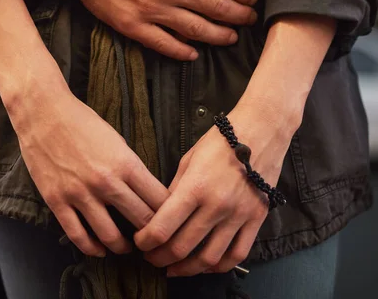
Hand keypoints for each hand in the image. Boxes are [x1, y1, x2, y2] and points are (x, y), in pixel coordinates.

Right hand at [6, 0, 258, 60]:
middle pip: (217, 8)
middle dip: (238, 16)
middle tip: (250, 20)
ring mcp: (153, 9)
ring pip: (196, 30)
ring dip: (218, 36)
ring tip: (231, 38)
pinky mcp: (133, 25)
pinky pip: (164, 44)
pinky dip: (182, 51)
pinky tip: (193, 53)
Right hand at [6, 58, 169, 257]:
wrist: (44, 112)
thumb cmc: (81, 121)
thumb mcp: (116, 139)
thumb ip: (130, 165)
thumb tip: (143, 190)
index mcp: (126, 163)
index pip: (158, 200)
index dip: (168, 214)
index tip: (170, 221)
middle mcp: (106, 182)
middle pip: (141, 220)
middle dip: (152, 234)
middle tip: (154, 240)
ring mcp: (81, 194)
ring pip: (111, 236)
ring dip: (123, 247)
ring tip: (128, 248)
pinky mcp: (58, 201)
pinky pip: (78, 236)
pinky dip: (92, 248)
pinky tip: (99, 249)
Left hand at [133, 102, 289, 276]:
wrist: (260, 131)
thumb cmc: (221, 141)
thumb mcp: (189, 159)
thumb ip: (176, 189)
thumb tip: (162, 214)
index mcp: (195, 186)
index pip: (163, 227)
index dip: (146, 242)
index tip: (140, 244)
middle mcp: (216, 205)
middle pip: (182, 247)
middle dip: (161, 258)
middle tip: (152, 258)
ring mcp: (238, 214)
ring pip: (209, 258)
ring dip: (187, 269)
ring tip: (174, 268)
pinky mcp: (256, 219)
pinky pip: (237, 254)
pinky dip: (219, 267)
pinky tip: (206, 266)